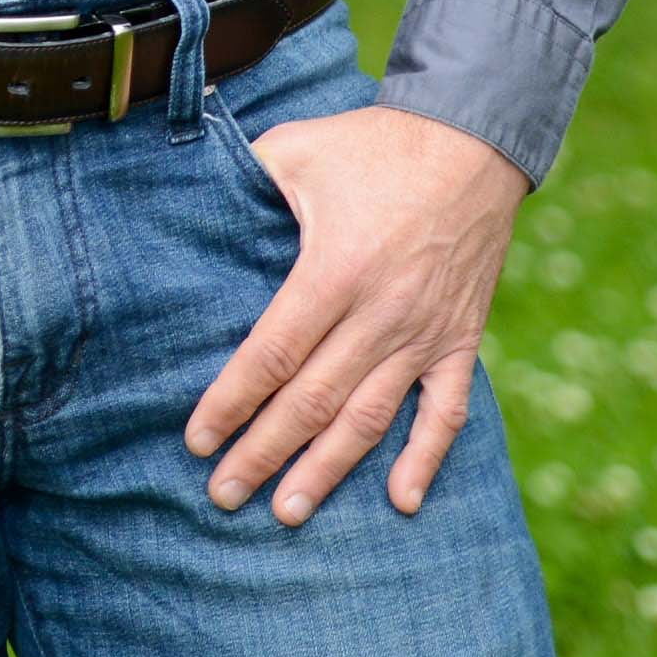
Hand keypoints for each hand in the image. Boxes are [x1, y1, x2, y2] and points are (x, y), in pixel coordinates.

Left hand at [186, 103, 526, 526]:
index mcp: (334, 271)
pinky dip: (426, 458)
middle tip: (222, 495)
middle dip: (263, 453)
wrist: (472, 142)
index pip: (271, 355)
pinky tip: (402, 502)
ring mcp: (425, 333)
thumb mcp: (296, 150)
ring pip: (370, 418)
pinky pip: (447, 411)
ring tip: (288, 513)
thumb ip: (244, 182)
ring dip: (328, 470)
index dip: (231, 403)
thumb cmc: (372, 145)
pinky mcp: (461, 340)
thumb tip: (185, 204)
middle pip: (311, 401)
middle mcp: (380, 314)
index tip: (197, 440)